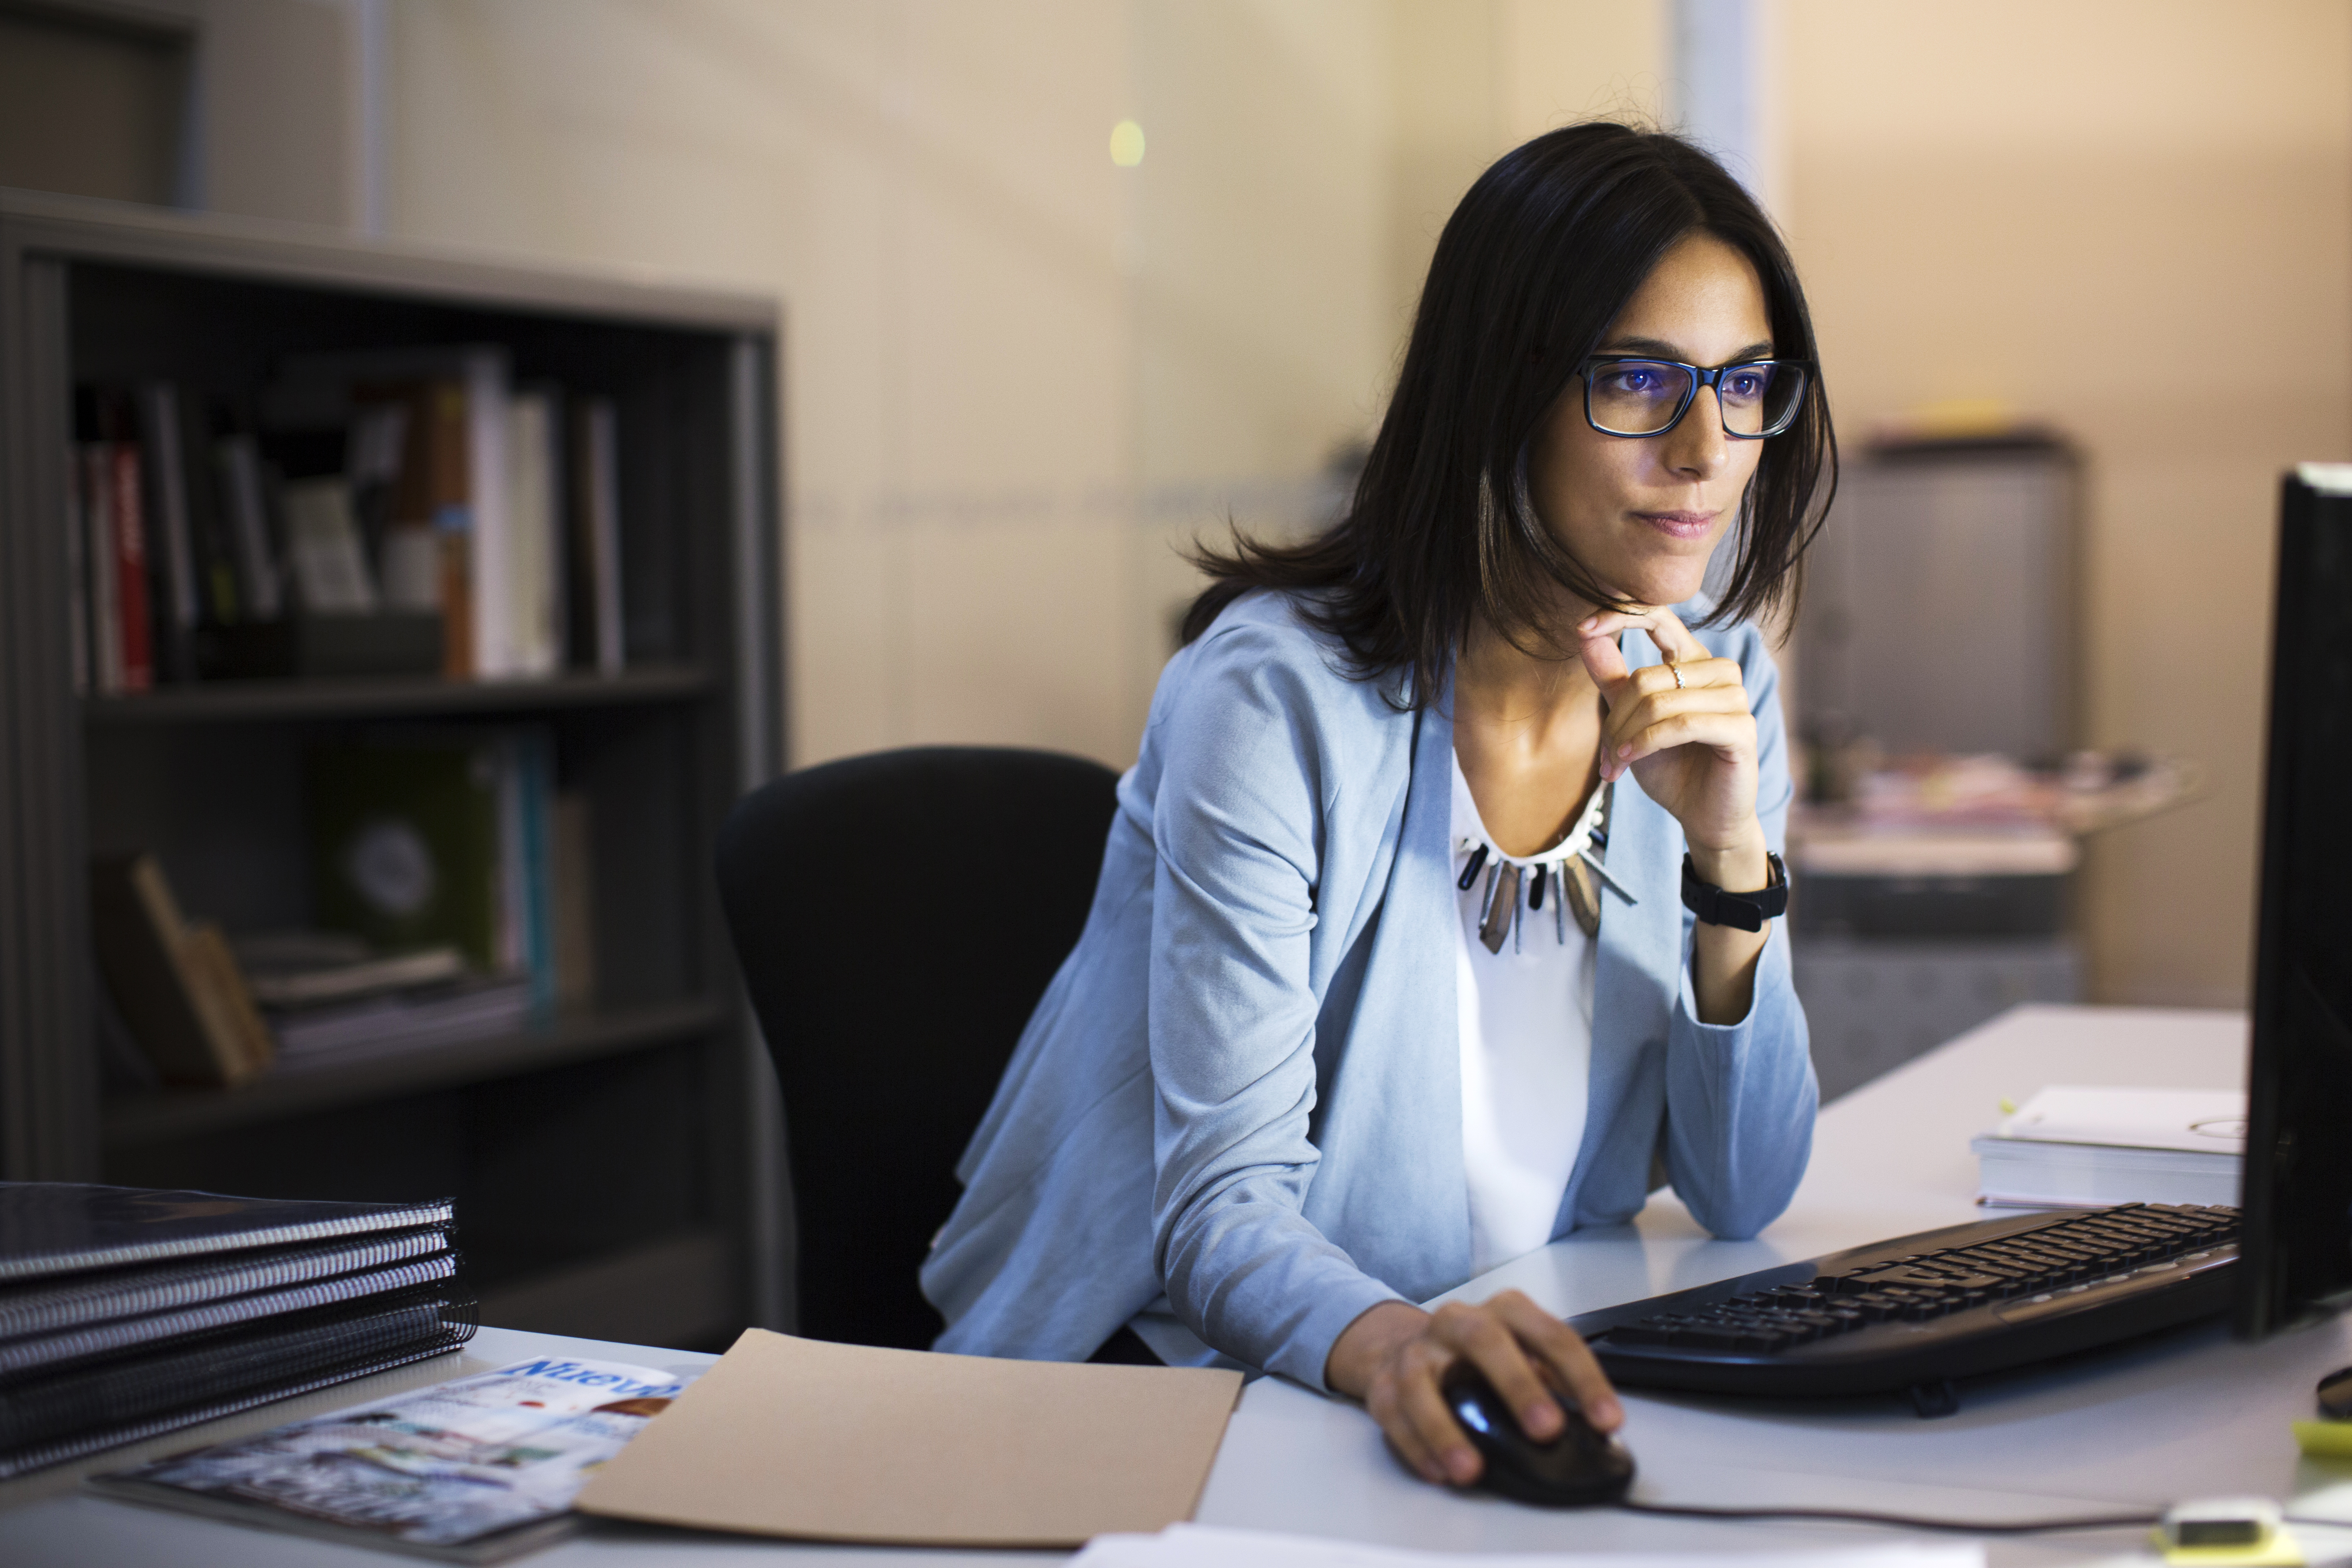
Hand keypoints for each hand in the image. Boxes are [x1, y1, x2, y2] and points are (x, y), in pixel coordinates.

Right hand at [1325, 1294, 1622, 1486]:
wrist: (1402, 1346)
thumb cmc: (1476, 1358)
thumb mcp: (1522, 1355)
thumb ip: (1554, 1383)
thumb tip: (1596, 1428)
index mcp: (1504, 1313)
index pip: (1551, 1336)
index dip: (1584, 1378)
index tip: (1606, 1419)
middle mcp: (1458, 1323)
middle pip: (1485, 1341)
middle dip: (1518, 1385)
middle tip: (1547, 1430)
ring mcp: (1417, 1352)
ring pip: (1422, 1382)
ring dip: (1446, 1429)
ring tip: (1472, 1470)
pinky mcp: (1384, 1385)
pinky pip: (1393, 1415)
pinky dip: (1416, 1446)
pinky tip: (1439, 1472)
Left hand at [1573, 605, 1764, 874]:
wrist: (1702, 815)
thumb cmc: (1670, 766)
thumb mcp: (1630, 720)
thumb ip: (1612, 678)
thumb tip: (1582, 631)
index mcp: (1692, 661)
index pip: (1659, 616)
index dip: (1621, 615)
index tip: (1584, 627)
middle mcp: (1718, 672)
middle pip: (1646, 677)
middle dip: (1615, 720)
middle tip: (1607, 756)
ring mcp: (1735, 698)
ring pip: (1659, 701)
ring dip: (1627, 736)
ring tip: (1618, 763)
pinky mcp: (1741, 728)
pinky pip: (1681, 724)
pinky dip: (1648, 743)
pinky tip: (1631, 760)